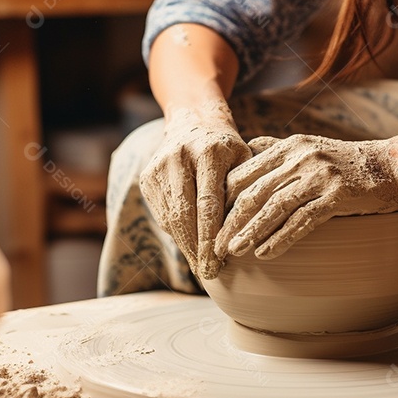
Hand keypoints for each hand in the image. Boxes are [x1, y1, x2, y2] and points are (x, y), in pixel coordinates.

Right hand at [138, 102, 250, 279]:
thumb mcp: (245, 161)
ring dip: (184, 245)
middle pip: (184, 213)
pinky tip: (189, 247)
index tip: (220, 262)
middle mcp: (179, 156)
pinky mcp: (146, 176)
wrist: (195, 122)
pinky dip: (175, 233)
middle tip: (209, 274)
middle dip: (196, 248)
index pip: (208, 203)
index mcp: (209, 151)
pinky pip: (161, 213)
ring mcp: (159, 166)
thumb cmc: (229, 150)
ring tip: (201, 267)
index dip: (212, 236)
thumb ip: (246, 190)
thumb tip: (250, 234)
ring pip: (169, 216)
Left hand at [215, 134, 397, 260]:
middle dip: (230, 221)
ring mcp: (319, 174)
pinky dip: (281, 238)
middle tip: (214, 245)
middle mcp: (300, 157)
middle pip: (254, 191)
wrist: (392, 166)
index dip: (222, 199)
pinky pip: (302, 219)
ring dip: (250, 232)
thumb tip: (248, 146)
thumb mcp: (310, 147)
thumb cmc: (348, 163)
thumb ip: (278, 148)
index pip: (244, 173)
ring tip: (233, 252)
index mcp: (289, 146)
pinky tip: (266, 254)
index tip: (208, 223)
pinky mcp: (337, 194)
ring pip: (274, 206)